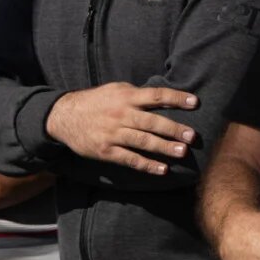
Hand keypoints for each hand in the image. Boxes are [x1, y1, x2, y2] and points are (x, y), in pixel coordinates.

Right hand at [43, 83, 198, 174]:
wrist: (64, 116)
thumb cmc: (96, 101)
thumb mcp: (115, 90)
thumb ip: (137, 94)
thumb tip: (162, 98)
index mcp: (126, 96)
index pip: (156, 96)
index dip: (176, 98)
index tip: (195, 102)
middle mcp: (121, 114)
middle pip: (152, 122)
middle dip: (174, 129)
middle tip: (192, 135)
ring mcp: (113, 133)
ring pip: (143, 141)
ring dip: (164, 147)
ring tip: (182, 152)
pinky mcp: (106, 151)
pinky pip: (130, 159)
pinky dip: (146, 165)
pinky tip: (162, 169)